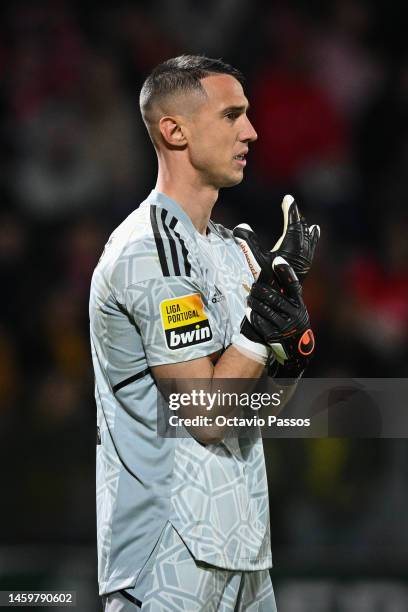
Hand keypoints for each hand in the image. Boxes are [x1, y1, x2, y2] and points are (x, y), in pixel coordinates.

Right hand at [233, 194, 319, 281]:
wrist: (280, 303)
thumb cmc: (267, 281)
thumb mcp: (255, 260)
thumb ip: (248, 242)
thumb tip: (239, 227)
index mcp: (290, 247)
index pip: (292, 223)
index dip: (290, 210)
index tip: (288, 199)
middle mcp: (301, 252)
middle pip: (301, 230)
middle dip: (296, 217)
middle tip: (291, 206)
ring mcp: (305, 261)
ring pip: (307, 239)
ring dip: (304, 228)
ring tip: (306, 221)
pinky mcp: (305, 268)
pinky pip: (310, 247)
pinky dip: (311, 238)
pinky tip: (313, 235)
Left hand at [244, 257, 314, 376]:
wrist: (298, 351)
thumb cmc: (292, 322)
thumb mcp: (295, 309)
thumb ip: (286, 295)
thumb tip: (272, 274)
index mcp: (299, 305)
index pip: (293, 285)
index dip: (285, 272)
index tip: (276, 260)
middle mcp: (294, 314)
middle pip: (274, 297)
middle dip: (260, 290)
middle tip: (252, 287)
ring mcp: (285, 327)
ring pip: (266, 310)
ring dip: (254, 302)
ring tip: (249, 298)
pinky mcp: (275, 337)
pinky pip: (261, 323)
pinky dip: (253, 316)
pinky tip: (248, 311)